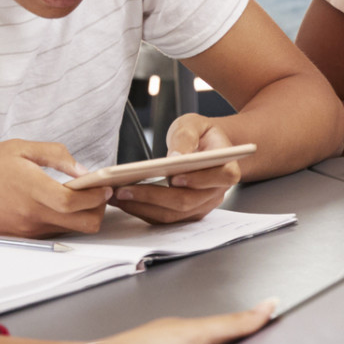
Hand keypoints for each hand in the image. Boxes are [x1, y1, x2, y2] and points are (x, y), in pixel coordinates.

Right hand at [0, 138, 112, 236]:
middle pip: (83, 225)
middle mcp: (32, 216)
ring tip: (75, 195)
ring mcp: (27, 231)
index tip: (105, 185)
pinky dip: (61, 220)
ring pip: (69, 230)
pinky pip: (51, 233)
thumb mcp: (17, 149)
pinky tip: (54, 203)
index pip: (78, 202)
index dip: (97, 195)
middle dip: (98, 210)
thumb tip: (82, 169)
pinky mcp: (21, 238)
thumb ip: (55, 156)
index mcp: (32, 191)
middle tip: (97, 194)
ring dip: (80, 216)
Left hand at [111, 116, 245, 224]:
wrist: (206, 148)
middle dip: (154, 197)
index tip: (173, 177)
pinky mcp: (188, 213)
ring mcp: (203, 205)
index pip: (219, 177)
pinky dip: (143, 211)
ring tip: (117, 196)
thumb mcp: (194, 124)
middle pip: (188, 201)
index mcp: (227, 167)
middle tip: (124, 190)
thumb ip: (186, 137)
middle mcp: (217, 192)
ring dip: (143, 207)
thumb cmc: (201, 135)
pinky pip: (165, 218)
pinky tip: (124, 201)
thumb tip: (176, 156)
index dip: (198, 180)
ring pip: (174, 215)